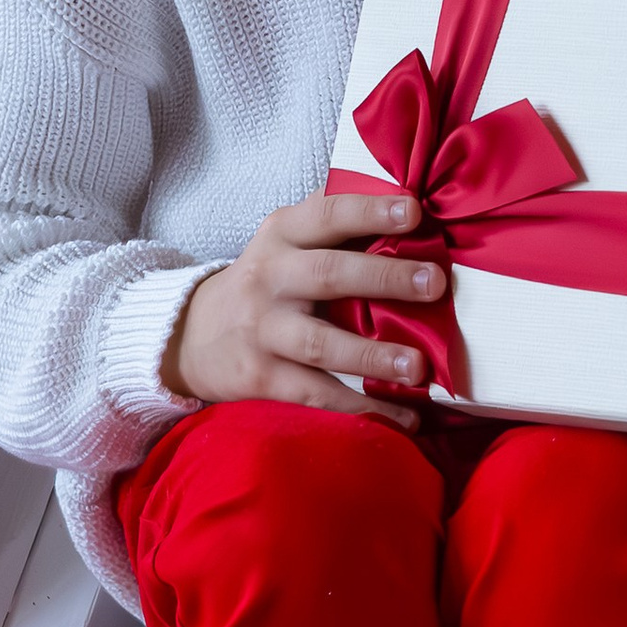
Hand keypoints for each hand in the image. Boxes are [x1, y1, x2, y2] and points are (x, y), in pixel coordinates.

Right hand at [164, 189, 446, 422]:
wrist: (191, 335)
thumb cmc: (265, 281)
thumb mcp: (286, 242)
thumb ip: (336, 227)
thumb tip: (413, 210)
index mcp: (282, 235)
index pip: (327, 214)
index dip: (369, 211)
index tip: (414, 212)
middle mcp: (269, 277)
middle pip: (329, 275)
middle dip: (384, 277)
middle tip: (435, 283)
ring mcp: (263, 330)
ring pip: (321, 343)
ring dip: (372, 355)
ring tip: (417, 367)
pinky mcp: (260, 376)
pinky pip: (316, 393)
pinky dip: (361, 407)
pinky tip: (404, 416)